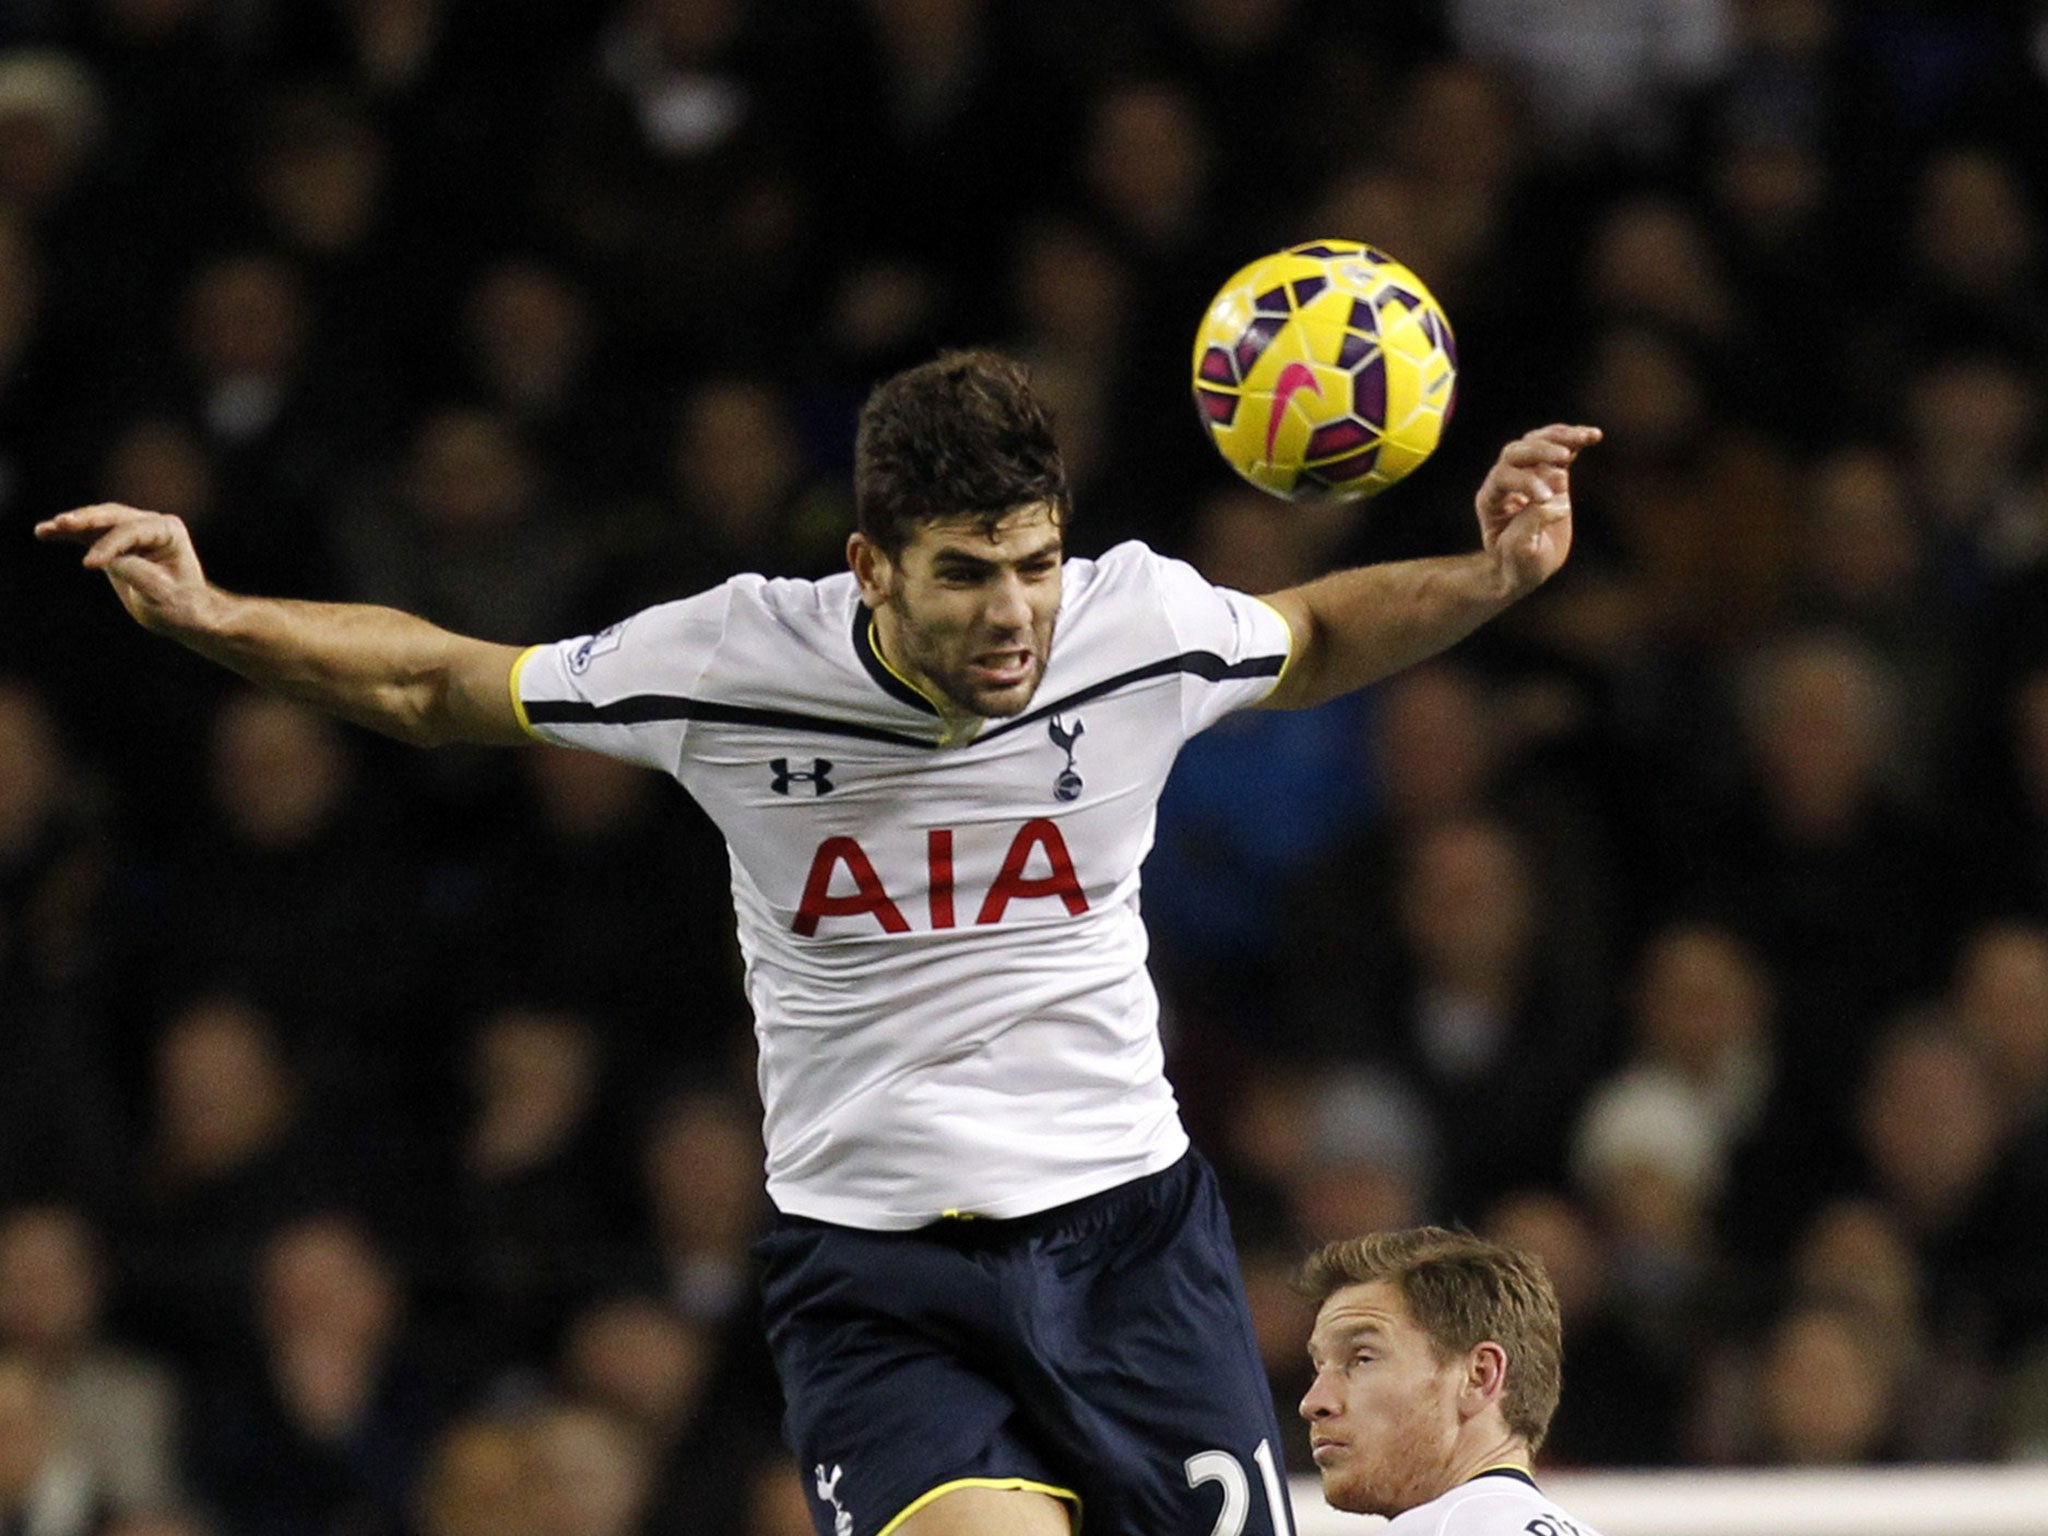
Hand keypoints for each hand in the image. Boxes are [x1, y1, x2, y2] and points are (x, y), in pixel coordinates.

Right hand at [34, 503, 219, 634]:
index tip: (90, 566)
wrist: (184, 613)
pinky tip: (44, 532)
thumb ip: (136, 573)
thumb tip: (110, 561)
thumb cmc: (180, 606)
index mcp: (169, 531)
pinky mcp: (115, 543)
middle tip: (61, 523)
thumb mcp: (161, 594)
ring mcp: (132, 531)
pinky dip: (67, 534)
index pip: (133, 532)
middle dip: (86, 520)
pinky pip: (88, 534)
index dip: (110, 545)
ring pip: (97, 522)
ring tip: (45, 528)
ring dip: (70, 525)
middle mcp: (151, 524)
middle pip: (113, 517)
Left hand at [1475, 424, 1600, 596]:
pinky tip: (1593, 436)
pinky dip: (1574, 438)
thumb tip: (1556, 499)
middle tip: (1564, 457)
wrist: (1527, 566)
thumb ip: (1530, 524)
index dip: (1525, 482)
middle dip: (1539, 451)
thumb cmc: (1519, 564)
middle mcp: (1503, 481)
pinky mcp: (1549, 472)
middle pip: (1514, 452)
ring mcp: (1526, 473)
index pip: (1502, 477)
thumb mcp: (1522, 552)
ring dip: (1560, 437)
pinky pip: (1557, 447)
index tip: (1548, 498)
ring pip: (1535, 442)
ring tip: (1586, 437)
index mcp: (1491, 500)